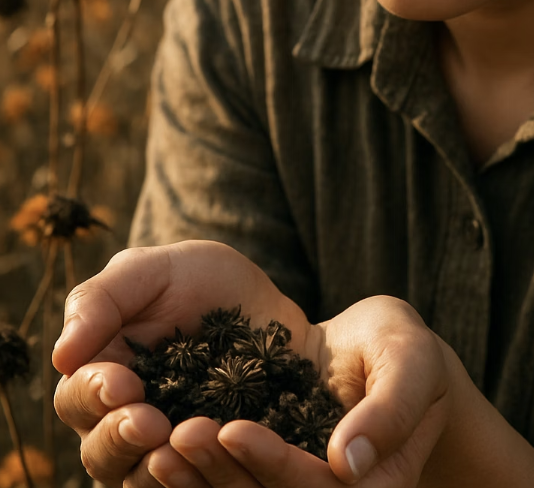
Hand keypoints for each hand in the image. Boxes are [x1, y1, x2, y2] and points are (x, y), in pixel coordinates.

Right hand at [53, 240, 313, 487]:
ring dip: (155, 469)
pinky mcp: (214, 461)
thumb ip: (102, 300)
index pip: (77, 399)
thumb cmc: (202, 281)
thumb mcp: (154, 271)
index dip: (92, 396)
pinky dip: (199, 475)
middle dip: (121, 439)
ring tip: (180, 443)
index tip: (121, 384)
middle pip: (103, 453)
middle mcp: (126, 422)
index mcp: (102, 376)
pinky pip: (197, 482)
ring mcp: (169, 447)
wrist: (268, 303)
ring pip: (143, 480)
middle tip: (150, 421)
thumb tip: (61, 355)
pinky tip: (217, 451)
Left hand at [151, 295, 453, 487]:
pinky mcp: (265, 471)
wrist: (376, 347)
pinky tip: (159, 446)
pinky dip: (194, 473)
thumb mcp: (411, 362)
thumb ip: (391, 409)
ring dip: (199, 479)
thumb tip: (349, 462)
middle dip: (223, 474)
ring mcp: (294, 484)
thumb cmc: (402, 348)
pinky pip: (227, 481)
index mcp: (374, 486)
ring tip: (159, 443)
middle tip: (181, 434)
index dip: (273, 464)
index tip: (232, 428)